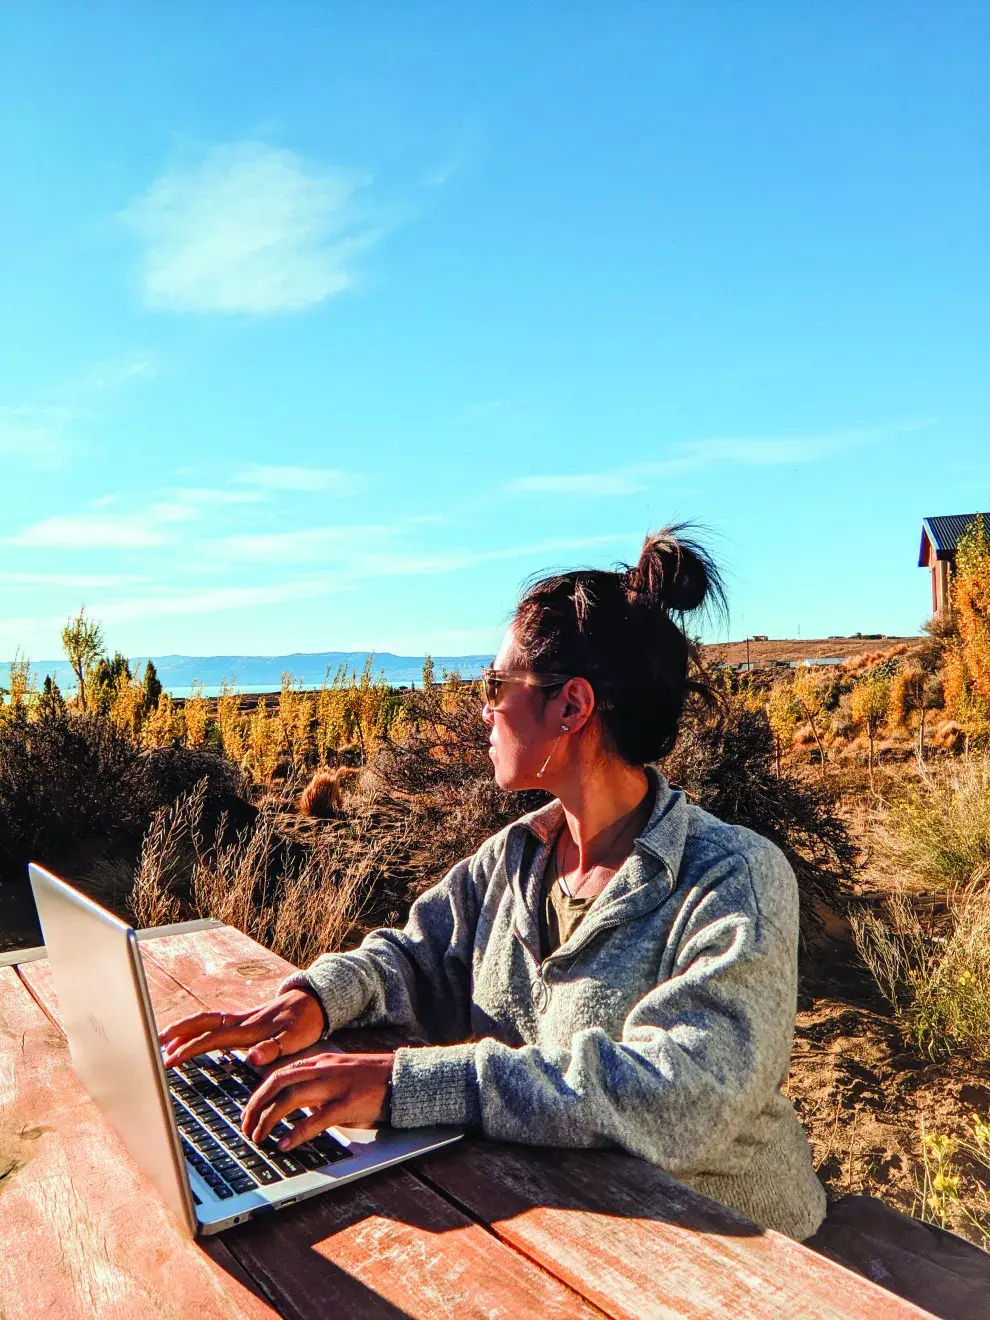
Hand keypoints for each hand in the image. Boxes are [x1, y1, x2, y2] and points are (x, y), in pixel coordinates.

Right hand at [158, 989, 325, 1068]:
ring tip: (164, 1041)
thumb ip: (273, 1049)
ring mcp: (242, 1019)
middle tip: (154, 1044)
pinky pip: (216, 1022)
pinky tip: (193, 1037)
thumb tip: (250, 1057)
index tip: (168, 1060)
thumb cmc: (305, 1023)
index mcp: (248, 1030)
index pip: (210, 1039)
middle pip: (202, 1023)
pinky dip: (199, 1028)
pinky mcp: (247, 1019)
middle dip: (177, 1032)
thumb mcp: (294, 1039)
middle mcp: (241, 1022)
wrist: (315, 1001)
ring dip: (184, 1029)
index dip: (188, 1049)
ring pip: (206, 1021)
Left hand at [240, 1052, 393, 1148]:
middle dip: (256, 1105)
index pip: (279, 1074)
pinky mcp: (348, 1104)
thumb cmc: (370, 1079)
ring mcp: (335, 1085)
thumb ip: (316, 1084)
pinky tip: (285, 1145)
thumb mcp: (338, 1074)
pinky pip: (316, 1119)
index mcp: (320, 1063)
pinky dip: (296, 1133)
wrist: (401, 1077)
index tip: (248, 1112)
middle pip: (278, 1083)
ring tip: (259, 1137)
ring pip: (290, 1098)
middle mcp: (323, 1070)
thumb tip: (294, 1104)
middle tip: (246, 1126)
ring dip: (269, 1119)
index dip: (258, 1094)